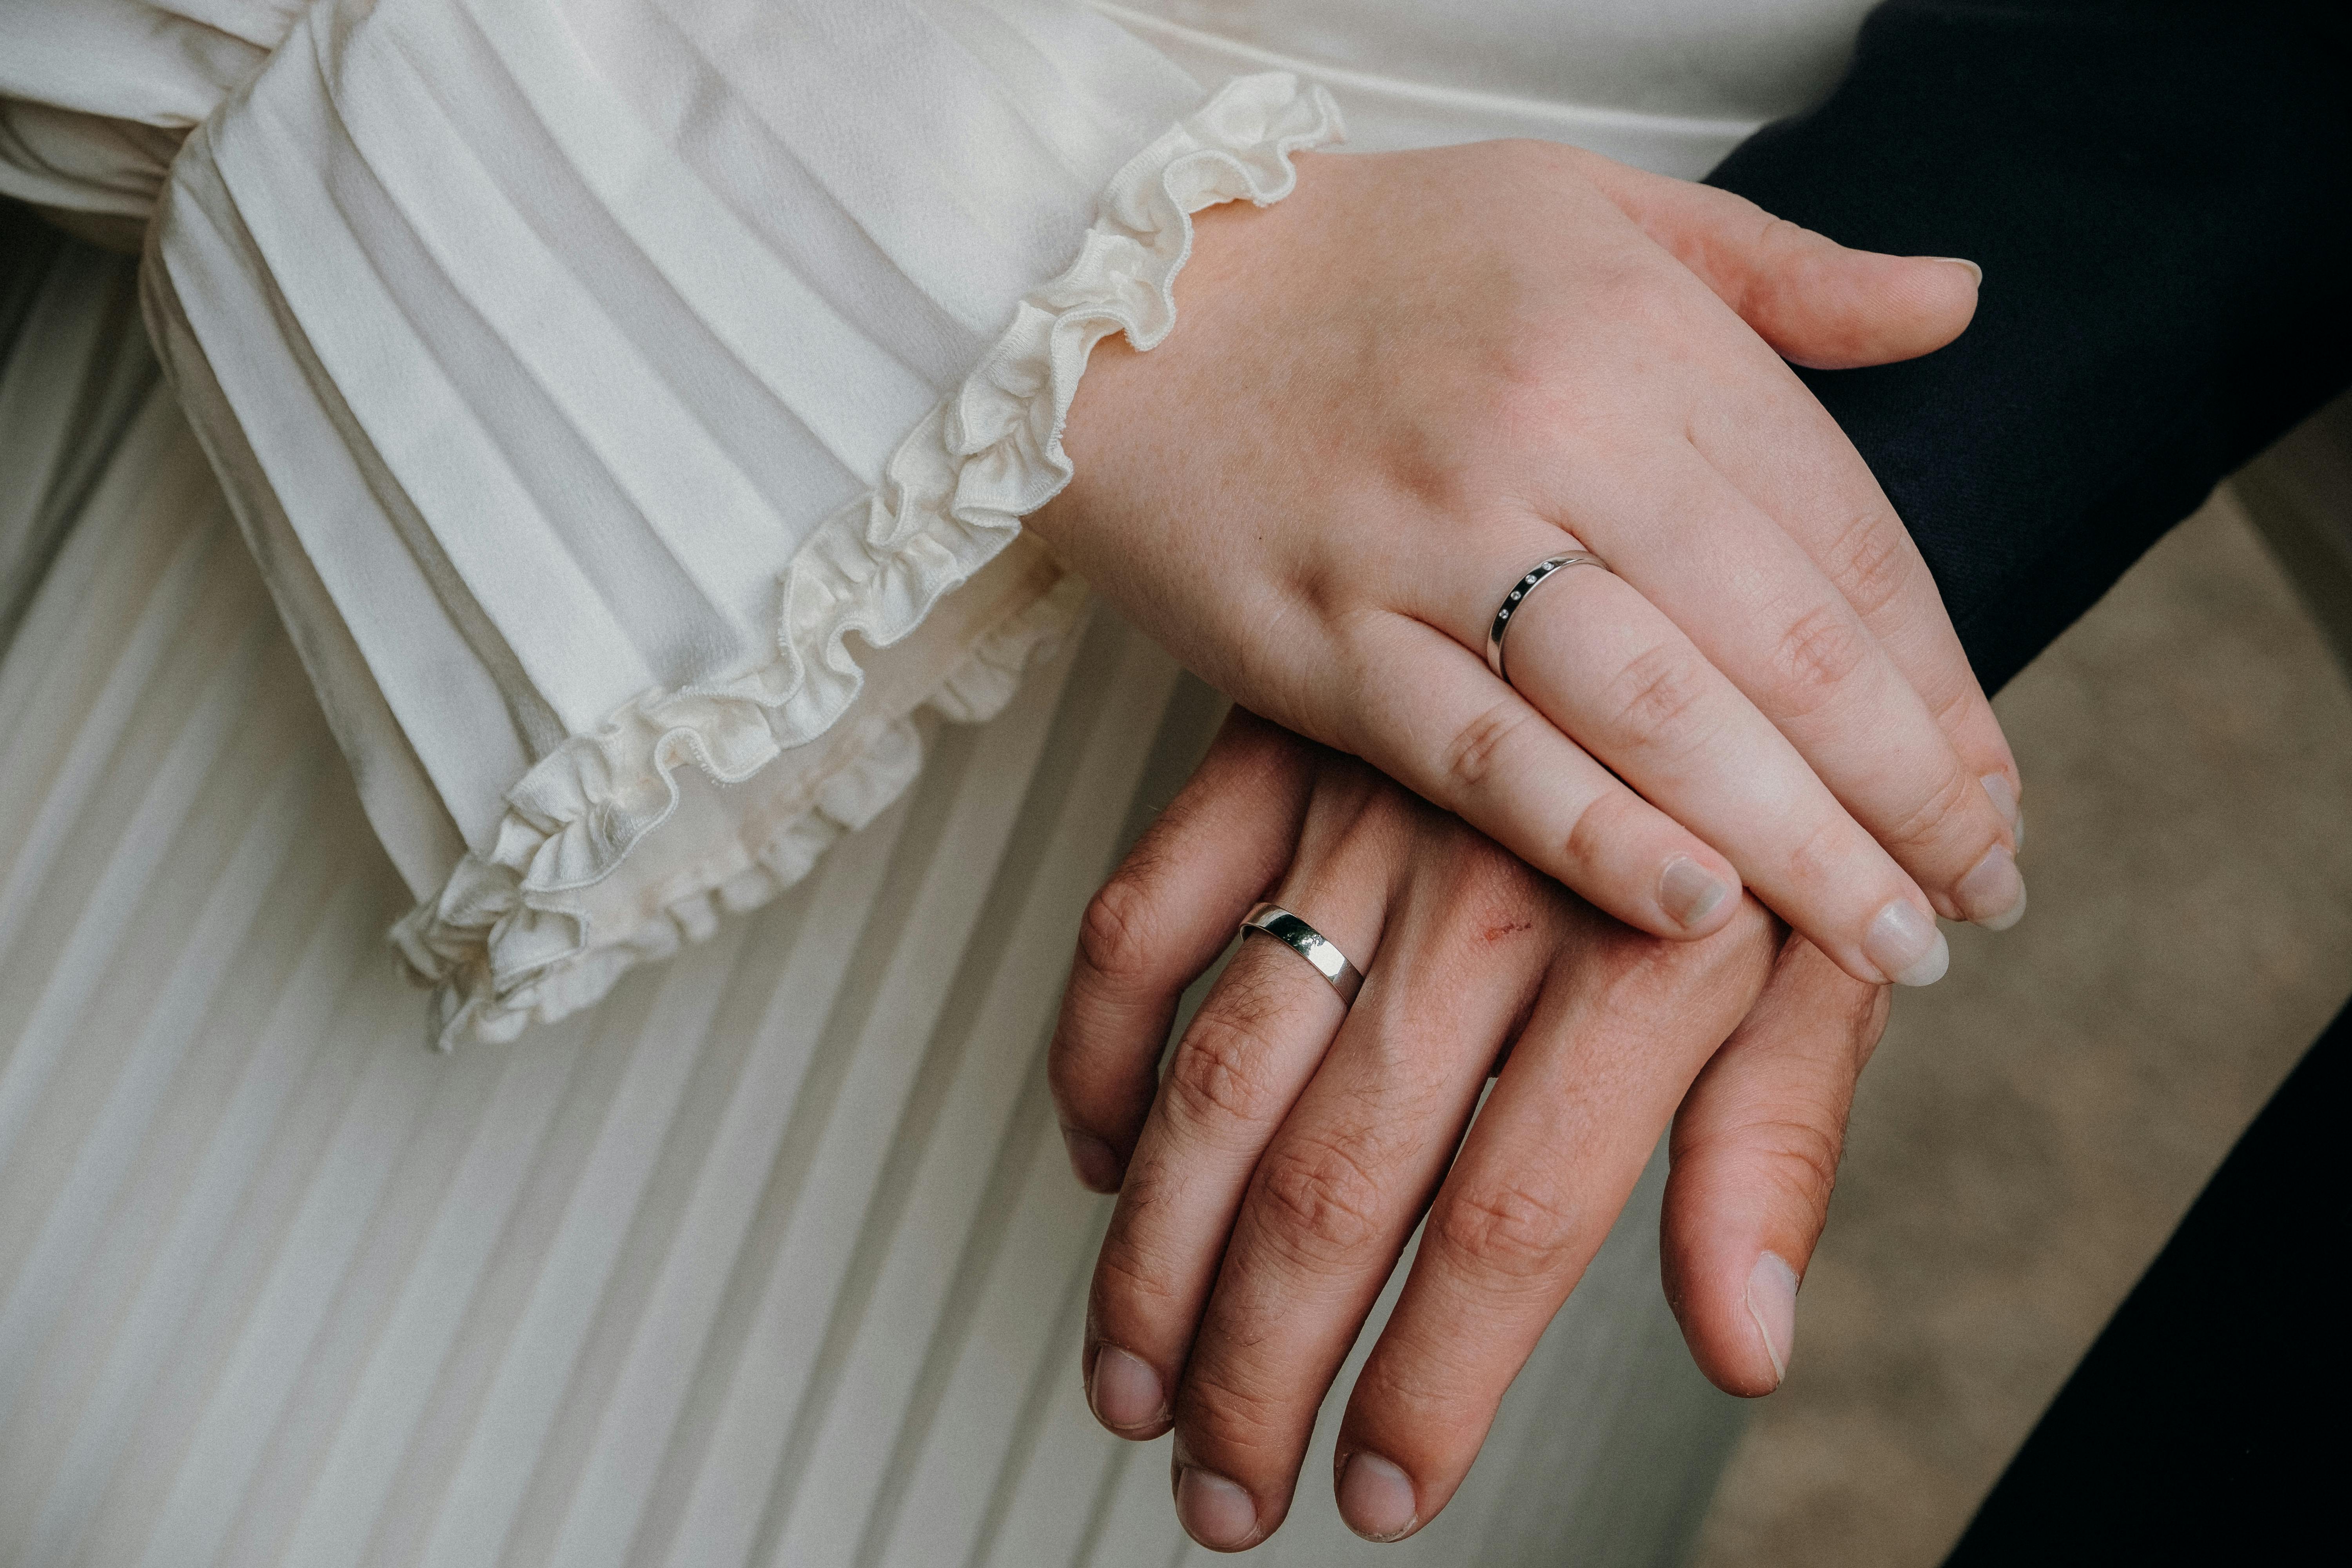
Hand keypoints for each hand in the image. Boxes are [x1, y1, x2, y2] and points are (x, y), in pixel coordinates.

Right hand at [1031, 140, 2023, 988]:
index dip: (1937, 684)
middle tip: (1971, 906)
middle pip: (1775, 644)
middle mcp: (1549, 433)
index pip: (1841, 535)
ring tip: (1885, 946)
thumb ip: (1783, 273)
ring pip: (1651, 714)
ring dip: (1790, 847)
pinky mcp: (1317, 637)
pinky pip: (1478, 755)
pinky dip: (1591, 838)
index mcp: (1637, 333)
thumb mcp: (1594, 206)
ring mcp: (1426, 542)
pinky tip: (1696, 913)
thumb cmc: (1374, 255)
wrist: (1116, 281)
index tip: (1991, 797)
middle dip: (1900, 795)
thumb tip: (1955, 308)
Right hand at [1048, 710, 1888, 1547]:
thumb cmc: (1765, 797)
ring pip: (1219, 1069)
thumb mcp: (1825, 962)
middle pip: (1339, 1175)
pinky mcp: (1264, 756)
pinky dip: (1094, 1044)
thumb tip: (1746, 1348)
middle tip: (1223, 1494)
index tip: (1381, 1493)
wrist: (1702, 566)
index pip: (1511, 1217)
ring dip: (1156, 1250)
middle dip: (1262, 1364)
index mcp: (1635, 957)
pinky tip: (1092, 1163)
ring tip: (1128, 1388)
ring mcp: (1354, 819)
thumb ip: (1774, 1149)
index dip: (1436, 1381)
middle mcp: (1481, 894)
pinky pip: (1138, 911)